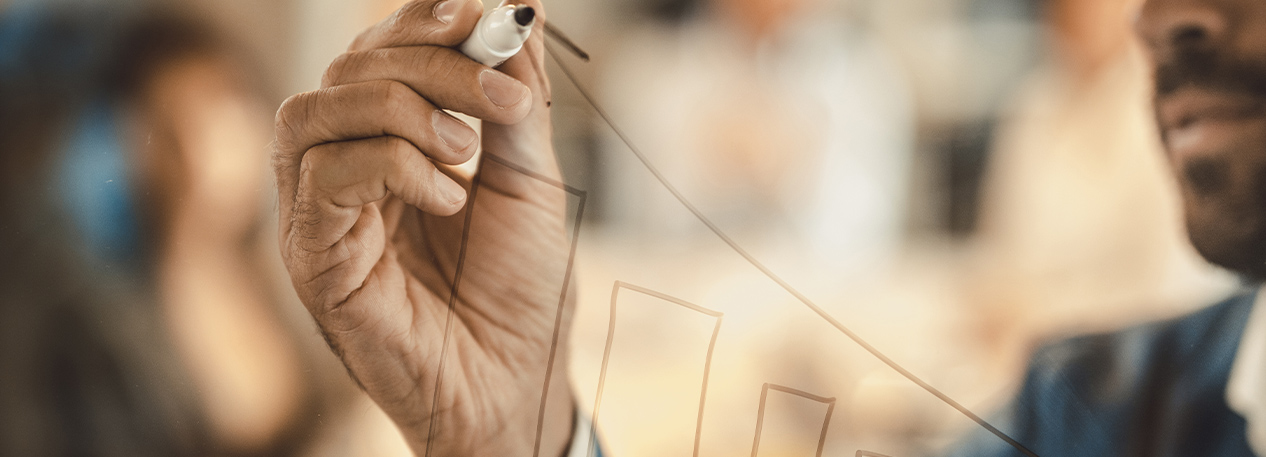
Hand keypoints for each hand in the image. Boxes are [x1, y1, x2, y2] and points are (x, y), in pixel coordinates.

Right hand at [272, 1, 574, 455]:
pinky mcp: (314, 258)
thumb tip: (520, 9)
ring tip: (466, 152)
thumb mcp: (531, 179)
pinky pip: (323, 175)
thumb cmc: (519, 291)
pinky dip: (392, 166)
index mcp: (391, 144)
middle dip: (430, 63)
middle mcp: (344, 169)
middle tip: (501, 98)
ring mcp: (321, 214)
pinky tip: (447, 198)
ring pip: (316, 110)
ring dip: (402, 109)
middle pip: (348, 70)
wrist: (515, 383)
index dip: (421, 22)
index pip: (379, 52)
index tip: (481, 20)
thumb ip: (517, 99)